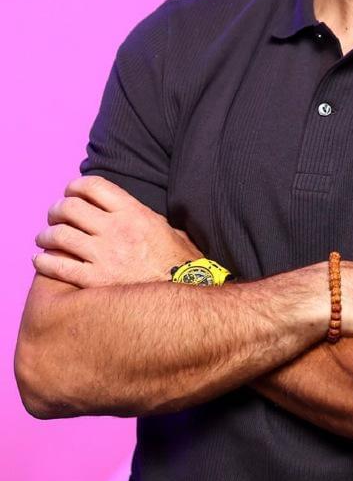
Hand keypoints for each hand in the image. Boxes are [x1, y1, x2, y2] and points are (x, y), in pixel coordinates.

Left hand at [33, 175, 202, 287]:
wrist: (184, 294)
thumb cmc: (179, 262)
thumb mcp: (167, 228)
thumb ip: (144, 216)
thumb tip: (130, 211)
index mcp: (134, 212)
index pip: (94, 186)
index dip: (75, 187)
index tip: (70, 192)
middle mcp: (116, 229)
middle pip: (70, 207)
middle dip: (56, 210)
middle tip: (54, 216)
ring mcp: (104, 255)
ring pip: (59, 235)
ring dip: (46, 235)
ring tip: (44, 238)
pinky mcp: (94, 281)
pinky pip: (57, 267)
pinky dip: (43, 262)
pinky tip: (40, 261)